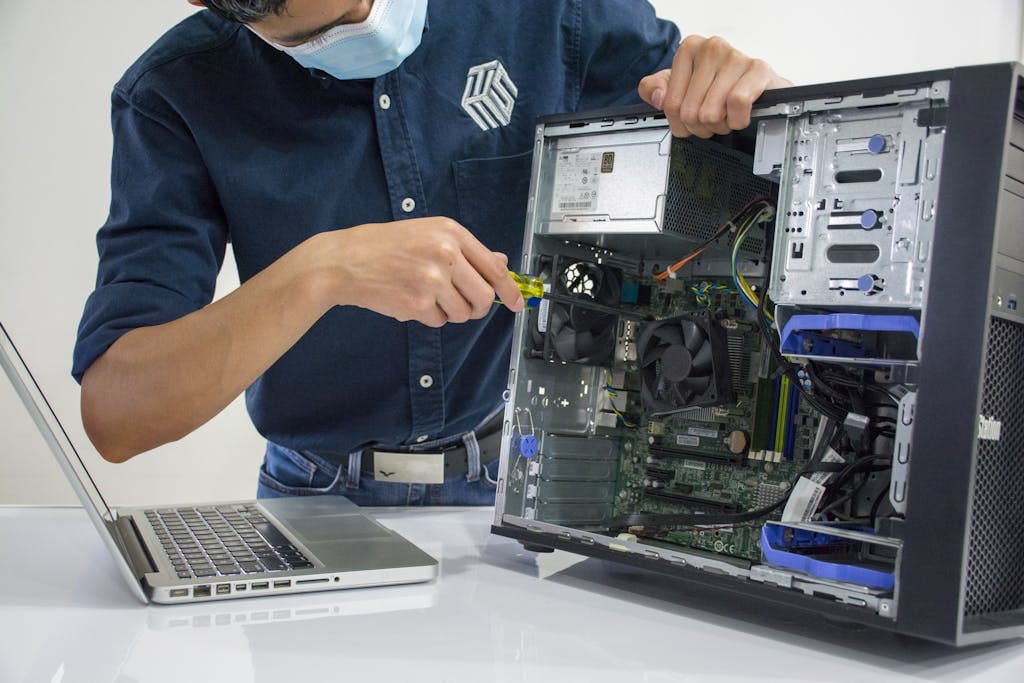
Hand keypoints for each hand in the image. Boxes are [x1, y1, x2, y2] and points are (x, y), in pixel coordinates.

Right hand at [314, 217, 524, 326]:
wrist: (344, 261)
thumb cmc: (385, 246)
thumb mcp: (428, 234)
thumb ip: (466, 251)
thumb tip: (501, 263)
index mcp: (451, 233)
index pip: (493, 267)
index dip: (510, 290)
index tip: (517, 303)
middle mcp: (446, 253)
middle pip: (483, 297)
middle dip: (475, 307)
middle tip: (460, 304)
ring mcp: (432, 279)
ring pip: (462, 313)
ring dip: (449, 312)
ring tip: (425, 295)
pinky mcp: (418, 303)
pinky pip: (439, 321)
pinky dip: (428, 317)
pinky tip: (409, 299)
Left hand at [639, 35, 790, 137]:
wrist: (758, 87)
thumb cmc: (717, 87)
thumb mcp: (678, 88)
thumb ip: (653, 90)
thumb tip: (657, 96)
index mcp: (688, 50)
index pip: (670, 104)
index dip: (680, 122)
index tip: (690, 119)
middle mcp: (711, 48)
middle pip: (690, 112)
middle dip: (701, 126)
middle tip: (712, 120)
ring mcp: (735, 56)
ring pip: (711, 112)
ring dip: (720, 125)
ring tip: (725, 116)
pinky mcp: (757, 69)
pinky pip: (737, 103)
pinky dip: (737, 120)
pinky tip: (738, 116)